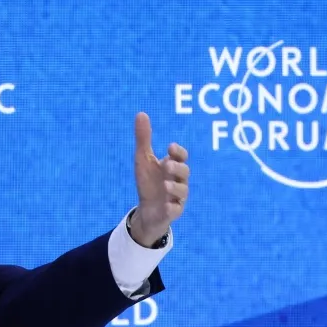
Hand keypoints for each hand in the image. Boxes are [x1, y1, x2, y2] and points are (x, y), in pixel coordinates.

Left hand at [129, 112, 187, 245]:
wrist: (147, 210)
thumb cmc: (149, 183)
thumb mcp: (143, 160)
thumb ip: (144, 139)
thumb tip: (141, 113)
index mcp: (173, 166)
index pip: (181, 157)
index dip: (178, 152)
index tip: (170, 147)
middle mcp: (178, 181)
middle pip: (184, 172)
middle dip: (177, 168)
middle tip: (166, 166)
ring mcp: (177, 197)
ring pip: (182, 191)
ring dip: (175, 187)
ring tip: (165, 185)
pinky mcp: (173, 212)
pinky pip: (176, 210)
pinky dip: (172, 208)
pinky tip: (166, 205)